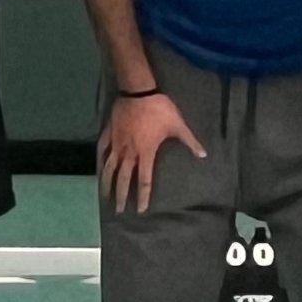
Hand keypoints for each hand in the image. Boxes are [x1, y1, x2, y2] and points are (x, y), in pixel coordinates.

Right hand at [97, 92, 207, 211]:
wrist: (138, 91)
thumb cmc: (159, 109)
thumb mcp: (178, 125)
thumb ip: (190, 141)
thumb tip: (204, 155)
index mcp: (146, 153)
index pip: (143, 180)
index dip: (142, 196)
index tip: (140, 210)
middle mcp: (129, 152)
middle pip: (123, 179)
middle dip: (121, 196)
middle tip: (119, 211)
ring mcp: (117, 143)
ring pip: (109, 168)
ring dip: (106, 184)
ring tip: (104, 197)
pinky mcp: (109, 133)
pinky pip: (102, 151)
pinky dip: (99, 162)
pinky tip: (97, 170)